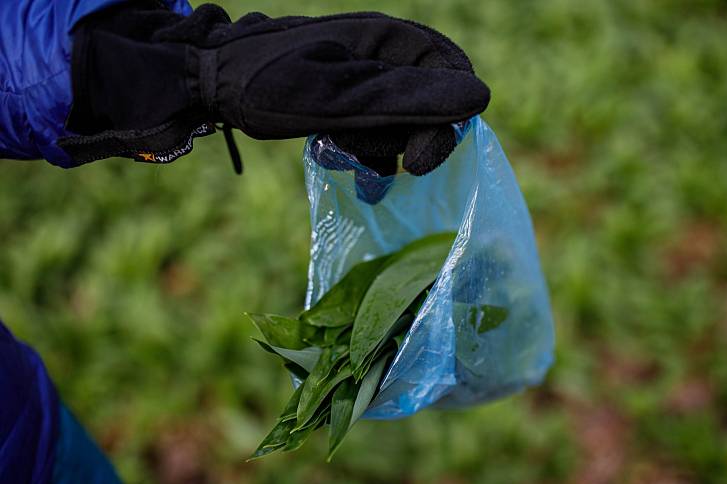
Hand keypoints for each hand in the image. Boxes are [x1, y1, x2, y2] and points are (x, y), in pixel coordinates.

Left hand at [61, 2, 489, 175]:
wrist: (212, 81)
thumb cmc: (267, 85)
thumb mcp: (338, 97)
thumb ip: (406, 98)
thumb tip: (478, 98)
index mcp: (388, 40)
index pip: (452, 74)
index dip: (448, 121)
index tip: (420, 162)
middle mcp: (384, 53)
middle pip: (431, 100)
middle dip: (408, 136)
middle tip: (376, 159)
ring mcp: (367, 75)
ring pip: (405, 119)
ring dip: (384, 144)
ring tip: (344, 148)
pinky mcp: (351, 97)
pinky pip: (380, 126)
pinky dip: (370, 150)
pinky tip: (346, 159)